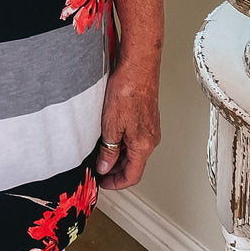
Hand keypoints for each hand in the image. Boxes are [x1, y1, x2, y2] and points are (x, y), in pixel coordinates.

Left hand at [95, 60, 160, 189]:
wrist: (138, 67)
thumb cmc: (127, 91)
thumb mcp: (110, 125)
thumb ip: (109, 150)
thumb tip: (105, 166)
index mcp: (143, 145)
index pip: (132, 176)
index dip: (116, 183)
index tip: (103, 183)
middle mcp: (151, 139)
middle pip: (134, 165)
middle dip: (115, 170)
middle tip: (98, 169)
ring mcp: (151, 128)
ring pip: (135, 151)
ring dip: (119, 156)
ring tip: (101, 153)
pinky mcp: (148, 118)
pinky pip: (136, 138)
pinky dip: (123, 143)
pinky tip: (110, 135)